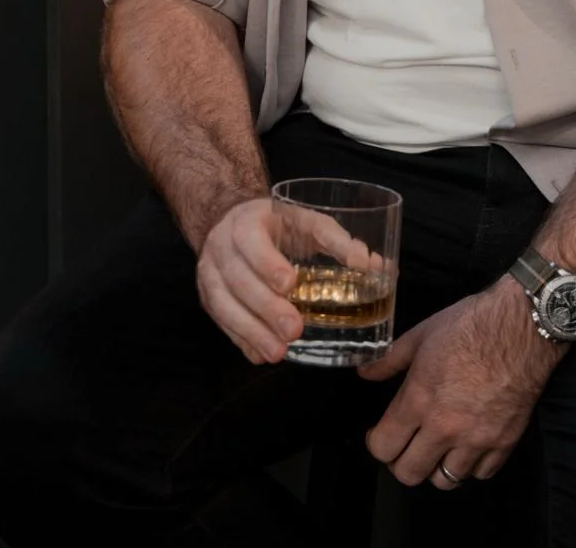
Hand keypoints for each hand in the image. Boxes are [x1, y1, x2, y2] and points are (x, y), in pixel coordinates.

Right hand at [196, 197, 372, 364]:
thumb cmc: (275, 223)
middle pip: (238, 279)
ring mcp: (209, 275)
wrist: (228, 221)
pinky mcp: (207, 298)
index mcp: (245, 222)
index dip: (267, 264)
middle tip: (294, 329)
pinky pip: (221, 322)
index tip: (290, 284)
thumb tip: (368, 262)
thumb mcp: (302, 219)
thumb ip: (333, 238)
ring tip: (278, 353)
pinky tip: (261, 355)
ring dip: (252, 331)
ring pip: (224, 305)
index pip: (251, 241)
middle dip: (266, 308)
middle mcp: (221, 248)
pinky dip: (241, 340)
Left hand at [359, 280, 564, 487]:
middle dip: (401, 462)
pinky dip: (472, 464)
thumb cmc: (470, 324)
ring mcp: (476, 439)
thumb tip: (364, 373)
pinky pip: (480, 474)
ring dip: (437, 466)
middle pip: (409, 474)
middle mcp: (445, 427)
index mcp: (419, 399)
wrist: (521, 325)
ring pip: (445, 481)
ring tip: (439, 447)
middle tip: (407, 445)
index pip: (383, 448)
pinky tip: (469, 444)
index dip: (377, 443)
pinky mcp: (504, 443)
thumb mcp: (422, 334)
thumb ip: (389, 359)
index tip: (381, 435)